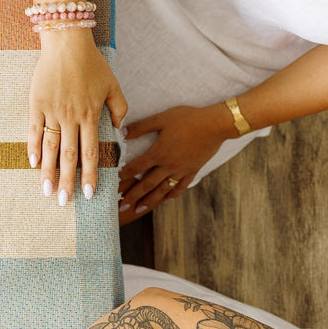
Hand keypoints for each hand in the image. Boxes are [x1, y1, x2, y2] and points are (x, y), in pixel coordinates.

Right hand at [28, 30, 127, 204]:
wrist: (66, 43)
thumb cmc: (92, 63)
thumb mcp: (113, 84)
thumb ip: (119, 108)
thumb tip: (120, 129)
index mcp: (90, 115)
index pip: (90, 153)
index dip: (88, 175)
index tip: (87, 194)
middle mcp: (71, 117)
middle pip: (69, 156)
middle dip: (67, 181)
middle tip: (64, 202)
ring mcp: (52, 111)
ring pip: (51, 148)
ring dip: (48, 171)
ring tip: (47, 190)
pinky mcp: (37, 103)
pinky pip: (34, 130)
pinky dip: (34, 147)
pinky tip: (34, 163)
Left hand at [117, 104, 226, 224]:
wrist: (215, 125)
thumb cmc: (187, 119)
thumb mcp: (161, 118)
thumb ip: (141, 127)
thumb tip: (122, 132)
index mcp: (158, 152)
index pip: (136, 167)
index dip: (123, 175)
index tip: (112, 184)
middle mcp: (168, 165)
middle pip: (147, 184)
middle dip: (133, 196)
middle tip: (122, 207)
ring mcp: (181, 171)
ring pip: (163, 190)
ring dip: (150, 200)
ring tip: (139, 209)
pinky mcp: (193, 171)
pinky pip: (180, 187)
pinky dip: (171, 194)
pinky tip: (165, 199)